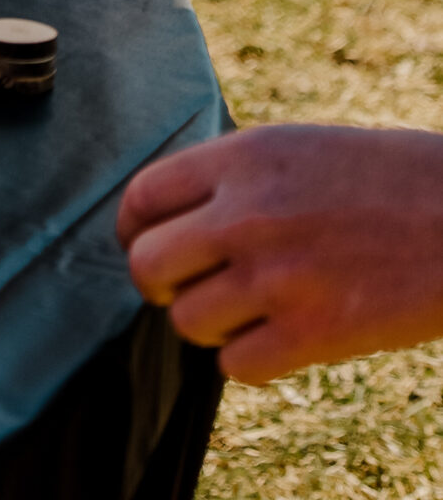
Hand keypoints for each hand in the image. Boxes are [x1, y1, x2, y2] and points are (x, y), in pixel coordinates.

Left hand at [118, 124, 442, 382]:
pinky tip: (277, 337)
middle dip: (159, 283)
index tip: (145, 245)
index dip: (132, 230)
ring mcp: (279, 278)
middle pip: (147, 265)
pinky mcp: (315, 334)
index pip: (142, 197)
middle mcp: (249, 214)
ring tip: (245, 309)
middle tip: (187, 285)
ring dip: (208, 323)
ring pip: (187, 321)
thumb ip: (231, 177)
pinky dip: (249, 360)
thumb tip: (168, 219)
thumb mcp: (295, 148)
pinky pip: (236, 366)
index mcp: (243, 158)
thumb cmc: (381, 179)